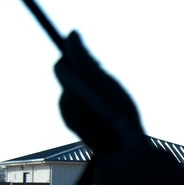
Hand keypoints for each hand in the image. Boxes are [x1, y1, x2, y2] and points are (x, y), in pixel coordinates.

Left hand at [55, 31, 143, 154]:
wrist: (121, 150)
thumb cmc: (114, 112)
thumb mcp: (101, 78)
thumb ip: (83, 56)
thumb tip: (71, 34)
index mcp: (67, 90)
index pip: (62, 64)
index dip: (77, 58)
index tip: (94, 62)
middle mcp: (64, 103)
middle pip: (71, 79)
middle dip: (86, 75)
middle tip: (108, 83)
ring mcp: (70, 118)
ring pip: (78, 94)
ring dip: (92, 92)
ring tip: (111, 101)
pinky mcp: (78, 129)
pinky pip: (82, 109)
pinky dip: (93, 106)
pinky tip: (108, 113)